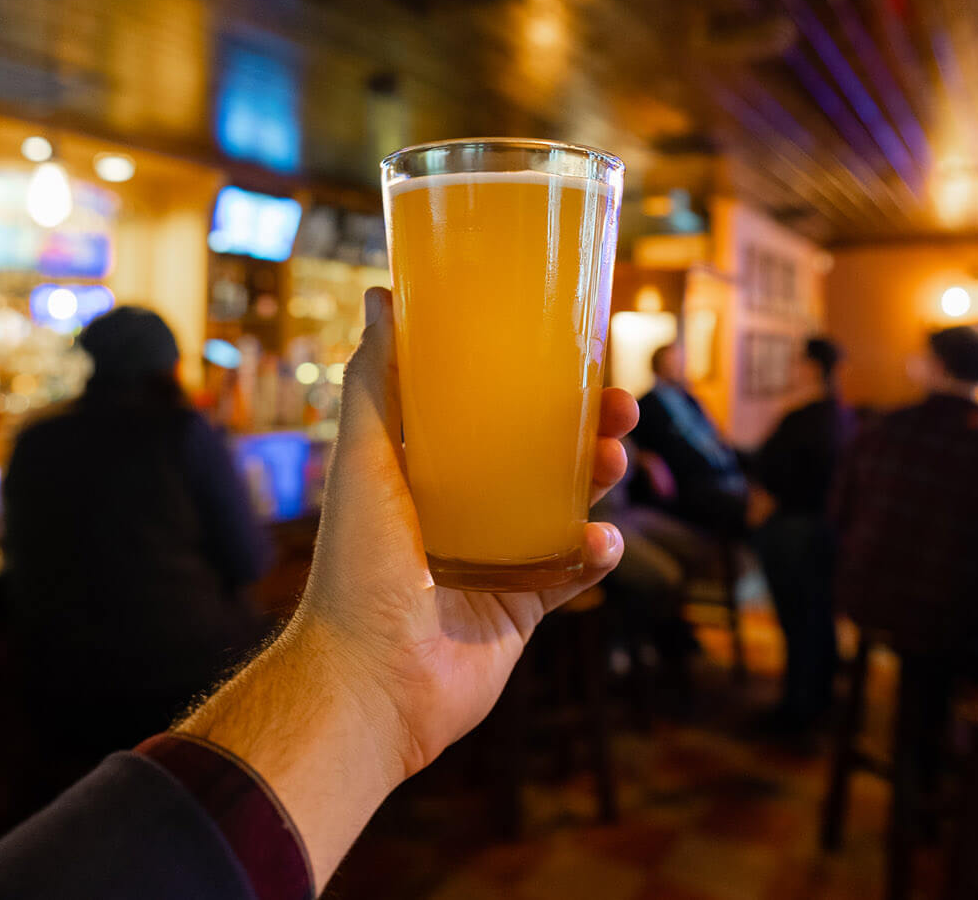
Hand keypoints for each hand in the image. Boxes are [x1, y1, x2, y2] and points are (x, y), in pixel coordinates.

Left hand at [180, 288, 634, 885]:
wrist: (371, 682)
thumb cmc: (356, 568)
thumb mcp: (363, 460)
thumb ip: (375, 382)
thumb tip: (381, 294)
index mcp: (421, 470)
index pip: (484, 409)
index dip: (529, 379)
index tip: (570, 348)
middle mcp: (459, 510)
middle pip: (537, 453)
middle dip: (584, 425)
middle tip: (621, 404)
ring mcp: (494, 559)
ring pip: (563, 505)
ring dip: (600, 479)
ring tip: (619, 459)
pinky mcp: (520, 609)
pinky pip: (570, 574)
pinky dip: (594, 555)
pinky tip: (603, 540)